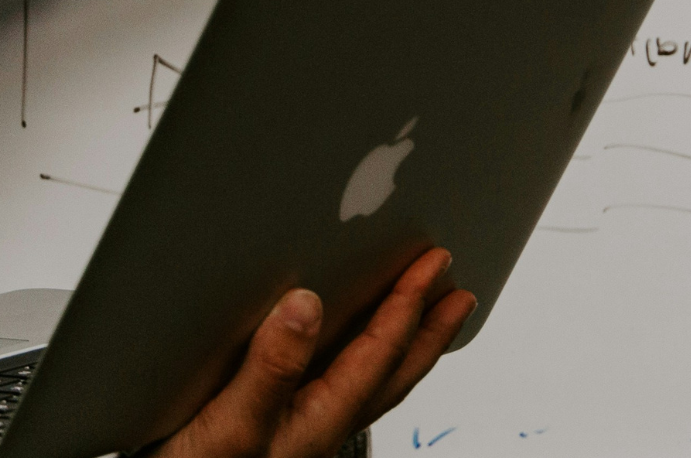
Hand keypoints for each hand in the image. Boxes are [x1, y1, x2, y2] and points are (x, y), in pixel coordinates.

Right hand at [152, 249, 478, 457]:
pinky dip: (364, 357)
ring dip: (405, 344)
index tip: (434, 265)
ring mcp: (302, 426)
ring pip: (373, 381)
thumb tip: (306, 304)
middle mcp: (319, 422)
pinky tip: (348, 347)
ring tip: (424, 315)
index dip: (409, 305)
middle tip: (458, 294)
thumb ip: (271, 367)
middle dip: (428, 330)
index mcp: (317, 418)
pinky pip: (341, 384)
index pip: (379, 353)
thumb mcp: (232, 422)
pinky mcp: (278, 425)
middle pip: (393, 372)